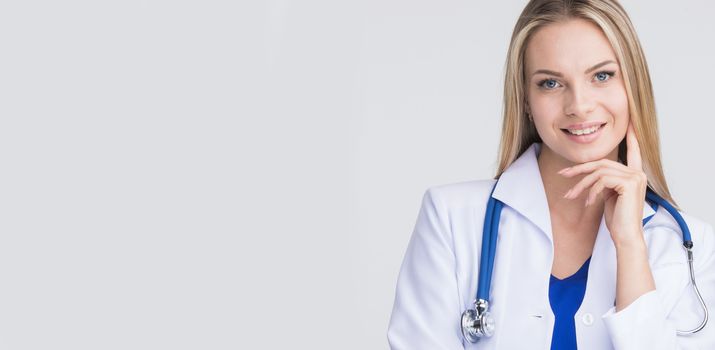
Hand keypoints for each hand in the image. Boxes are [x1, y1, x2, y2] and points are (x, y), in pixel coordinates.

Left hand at [558, 122, 647, 245]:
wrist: (626, 236)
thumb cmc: (617, 219)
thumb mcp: (609, 196)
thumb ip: (606, 182)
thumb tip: (593, 176)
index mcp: (635, 175)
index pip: (633, 152)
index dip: (631, 138)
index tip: (629, 124)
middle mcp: (638, 173)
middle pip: (602, 163)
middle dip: (580, 169)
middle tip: (563, 175)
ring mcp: (635, 177)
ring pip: (599, 172)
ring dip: (581, 184)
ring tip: (571, 196)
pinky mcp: (629, 184)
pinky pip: (601, 180)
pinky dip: (590, 191)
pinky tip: (587, 203)